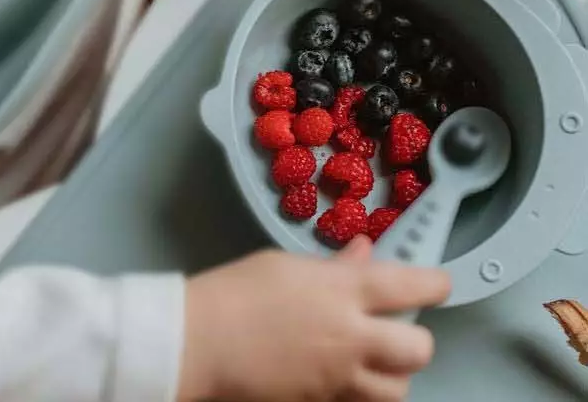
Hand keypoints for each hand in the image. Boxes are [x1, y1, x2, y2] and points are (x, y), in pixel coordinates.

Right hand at [179, 237, 449, 401]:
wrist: (202, 343)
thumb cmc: (239, 290)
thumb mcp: (287, 266)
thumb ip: (334, 266)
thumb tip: (365, 254)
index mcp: (344, 291)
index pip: (413, 286)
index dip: (435, 284)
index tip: (439, 284)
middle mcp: (352, 338)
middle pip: (418, 349)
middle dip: (416, 340)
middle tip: (396, 330)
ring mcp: (340, 379)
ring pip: (398, 390)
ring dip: (393, 375)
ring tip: (373, 361)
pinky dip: (359, 393)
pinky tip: (341, 378)